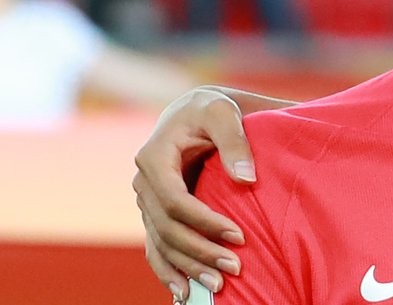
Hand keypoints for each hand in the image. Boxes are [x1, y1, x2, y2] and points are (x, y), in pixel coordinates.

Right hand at [133, 87, 254, 301]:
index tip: (239, 235)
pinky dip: (167, 270)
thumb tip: (246, 180)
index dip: (204, 222)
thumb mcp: (224, 113)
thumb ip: (235, 141)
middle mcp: (144, 182)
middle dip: (200, 252)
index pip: (175, 201)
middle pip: (167, 229)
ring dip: (187, 267)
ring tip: (217, 286)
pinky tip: (183, 292)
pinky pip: (156, 246)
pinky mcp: (155, 211)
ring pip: (161, 243)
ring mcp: (146, 200)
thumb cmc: (213, 109)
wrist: (197, 111)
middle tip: (234, 268)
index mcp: (154, 157)